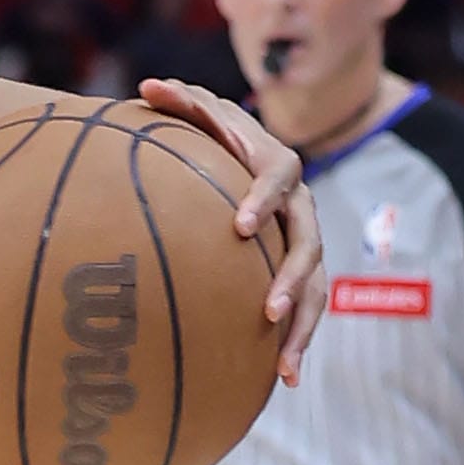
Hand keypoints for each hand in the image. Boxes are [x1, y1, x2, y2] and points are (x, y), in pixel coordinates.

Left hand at [139, 78, 326, 385]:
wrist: (243, 155)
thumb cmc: (212, 135)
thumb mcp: (197, 113)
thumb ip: (177, 100)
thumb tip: (145, 85)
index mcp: (276, 165)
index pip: (278, 177)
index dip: (262, 199)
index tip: (239, 226)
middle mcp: (300, 205)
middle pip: (309, 241)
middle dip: (292, 277)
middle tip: (267, 309)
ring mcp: (305, 241)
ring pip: (318, 285)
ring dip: (305, 324)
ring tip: (285, 363)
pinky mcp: (301, 273)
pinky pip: (309, 309)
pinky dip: (299, 342)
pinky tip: (285, 379)